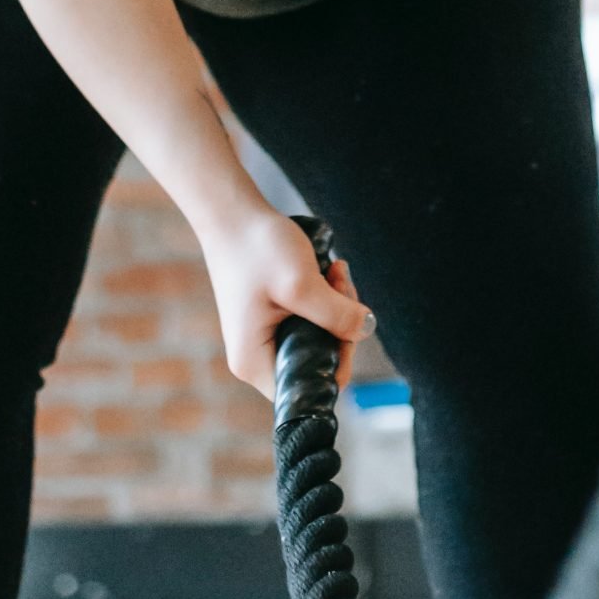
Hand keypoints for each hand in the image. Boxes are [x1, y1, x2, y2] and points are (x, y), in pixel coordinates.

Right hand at [199, 202, 372, 400]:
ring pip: (319, 337)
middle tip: (340, 282)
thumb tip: (367, 329)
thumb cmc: (255, 248)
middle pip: (320, 360)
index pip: (312, 386)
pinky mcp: (271, 318)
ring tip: (334, 270)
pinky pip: (310, 321)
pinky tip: (326, 271)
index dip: (340, 358)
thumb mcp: (302, 283)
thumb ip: (337, 314)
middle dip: (342, 324)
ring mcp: (263, 337)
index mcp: (255, 362)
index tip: (347, 317)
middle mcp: (256, 357)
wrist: (231, 212)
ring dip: (336, 306)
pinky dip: (324, 298)